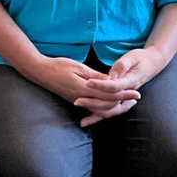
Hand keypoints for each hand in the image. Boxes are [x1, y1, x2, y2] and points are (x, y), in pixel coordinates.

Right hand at [27, 56, 141, 128]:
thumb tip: (111, 81)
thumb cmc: (58, 66)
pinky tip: (110, 107)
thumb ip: (95, 77)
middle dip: (122, 103)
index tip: (136, 92)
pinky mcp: (75, 101)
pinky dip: (103, 110)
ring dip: (114, 108)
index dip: (124, 94)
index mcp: (83, 88)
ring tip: (126, 103)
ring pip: (100, 110)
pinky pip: (92, 109)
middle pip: (107, 106)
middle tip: (135, 99)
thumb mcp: (79, 67)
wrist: (40, 72)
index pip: (108, 94)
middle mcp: (81, 98)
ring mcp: (78, 101)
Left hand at [74, 48, 167, 126]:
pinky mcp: (120, 101)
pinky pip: (108, 112)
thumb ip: (121, 66)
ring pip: (109, 110)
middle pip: (109, 103)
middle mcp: (127, 94)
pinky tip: (85, 121)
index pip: (114, 87)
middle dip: (92, 102)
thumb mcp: (132, 58)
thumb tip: (110, 76)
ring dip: (93, 110)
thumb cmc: (141, 58)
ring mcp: (124, 99)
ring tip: (78, 107)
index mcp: (130, 82)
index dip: (100, 86)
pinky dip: (97, 117)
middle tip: (77, 100)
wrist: (152, 63)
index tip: (88, 83)